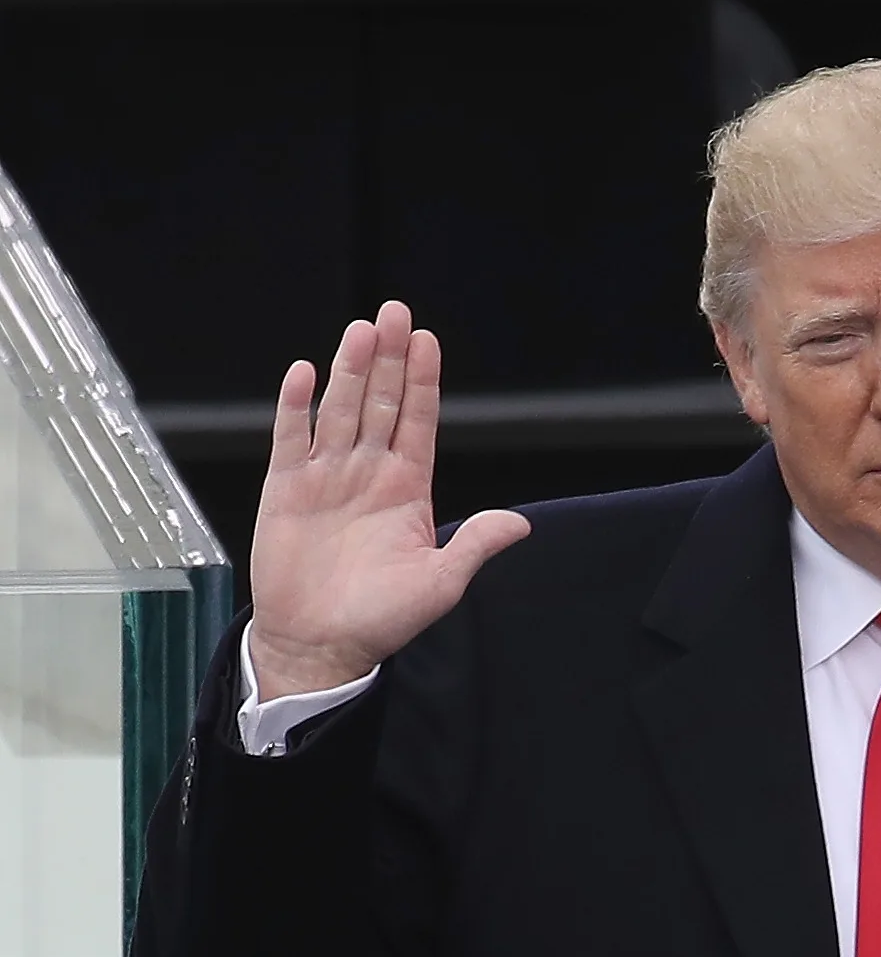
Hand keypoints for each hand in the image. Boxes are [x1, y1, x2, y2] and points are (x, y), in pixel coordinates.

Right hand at [249, 301, 530, 699]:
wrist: (322, 643)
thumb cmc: (381, 619)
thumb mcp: (441, 582)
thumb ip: (475, 545)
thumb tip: (520, 524)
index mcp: (408, 490)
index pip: (418, 423)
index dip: (423, 382)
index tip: (428, 342)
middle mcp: (368, 474)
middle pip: (380, 403)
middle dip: (389, 359)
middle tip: (395, 313)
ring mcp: (326, 477)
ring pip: (340, 410)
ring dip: (349, 370)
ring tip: (361, 331)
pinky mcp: (285, 489)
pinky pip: (291, 438)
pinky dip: (296, 406)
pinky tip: (305, 374)